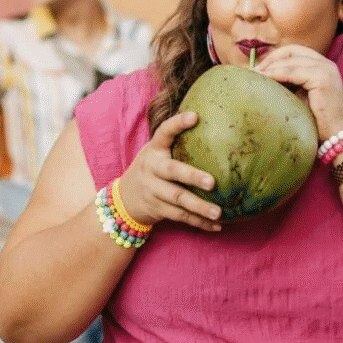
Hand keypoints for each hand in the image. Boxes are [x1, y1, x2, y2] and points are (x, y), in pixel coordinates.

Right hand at [116, 112, 222, 230]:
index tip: (195, 116)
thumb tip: (216, 127)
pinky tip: (216, 225)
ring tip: (219, 212)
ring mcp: (152, 190)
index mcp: (154, 149)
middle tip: (212, 182)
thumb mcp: (157, 153)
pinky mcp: (157, 208)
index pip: (164, 132)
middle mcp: (151, 168)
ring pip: (177, 199)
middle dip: (192, 177)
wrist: (124, 199)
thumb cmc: (152, 168)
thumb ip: (177, 144)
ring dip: (199, 207)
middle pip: (172, 171)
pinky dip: (199, 222)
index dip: (178, 123)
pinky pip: (180, 216)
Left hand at [254, 44, 342, 142]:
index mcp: (322, 65)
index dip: (274, 57)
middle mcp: (326, 64)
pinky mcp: (323, 79)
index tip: (258, 68)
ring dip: (270, 67)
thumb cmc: (317, 122)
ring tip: (255, 76)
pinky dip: (276, 74)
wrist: (337, 138)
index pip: (294, 51)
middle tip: (253, 71)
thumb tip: (262, 77)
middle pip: (291, 51)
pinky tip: (265, 79)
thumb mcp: (301, 96)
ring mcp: (326, 69)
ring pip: (291, 60)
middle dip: (270, 59)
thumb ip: (288, 83)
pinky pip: (293, 72)